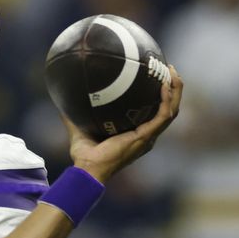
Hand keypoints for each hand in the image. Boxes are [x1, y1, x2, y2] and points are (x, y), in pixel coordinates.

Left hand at [67, 64, 182, 181]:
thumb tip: (62, 100)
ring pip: (171, 111)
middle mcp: (147, 135)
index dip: (160, 96)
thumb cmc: (85, 155)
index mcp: (137, 134)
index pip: (154, 112)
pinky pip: (162, 116)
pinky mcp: (146, 137)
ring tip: (172, 73)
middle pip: (168, 108)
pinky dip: (166, 101)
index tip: (156, 76)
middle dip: (173, 88)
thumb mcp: (79, 129)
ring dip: (175, 91)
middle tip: (168, 68)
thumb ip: (73, 116)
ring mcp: (148, 137)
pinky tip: (164, 86)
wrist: (88, 168)